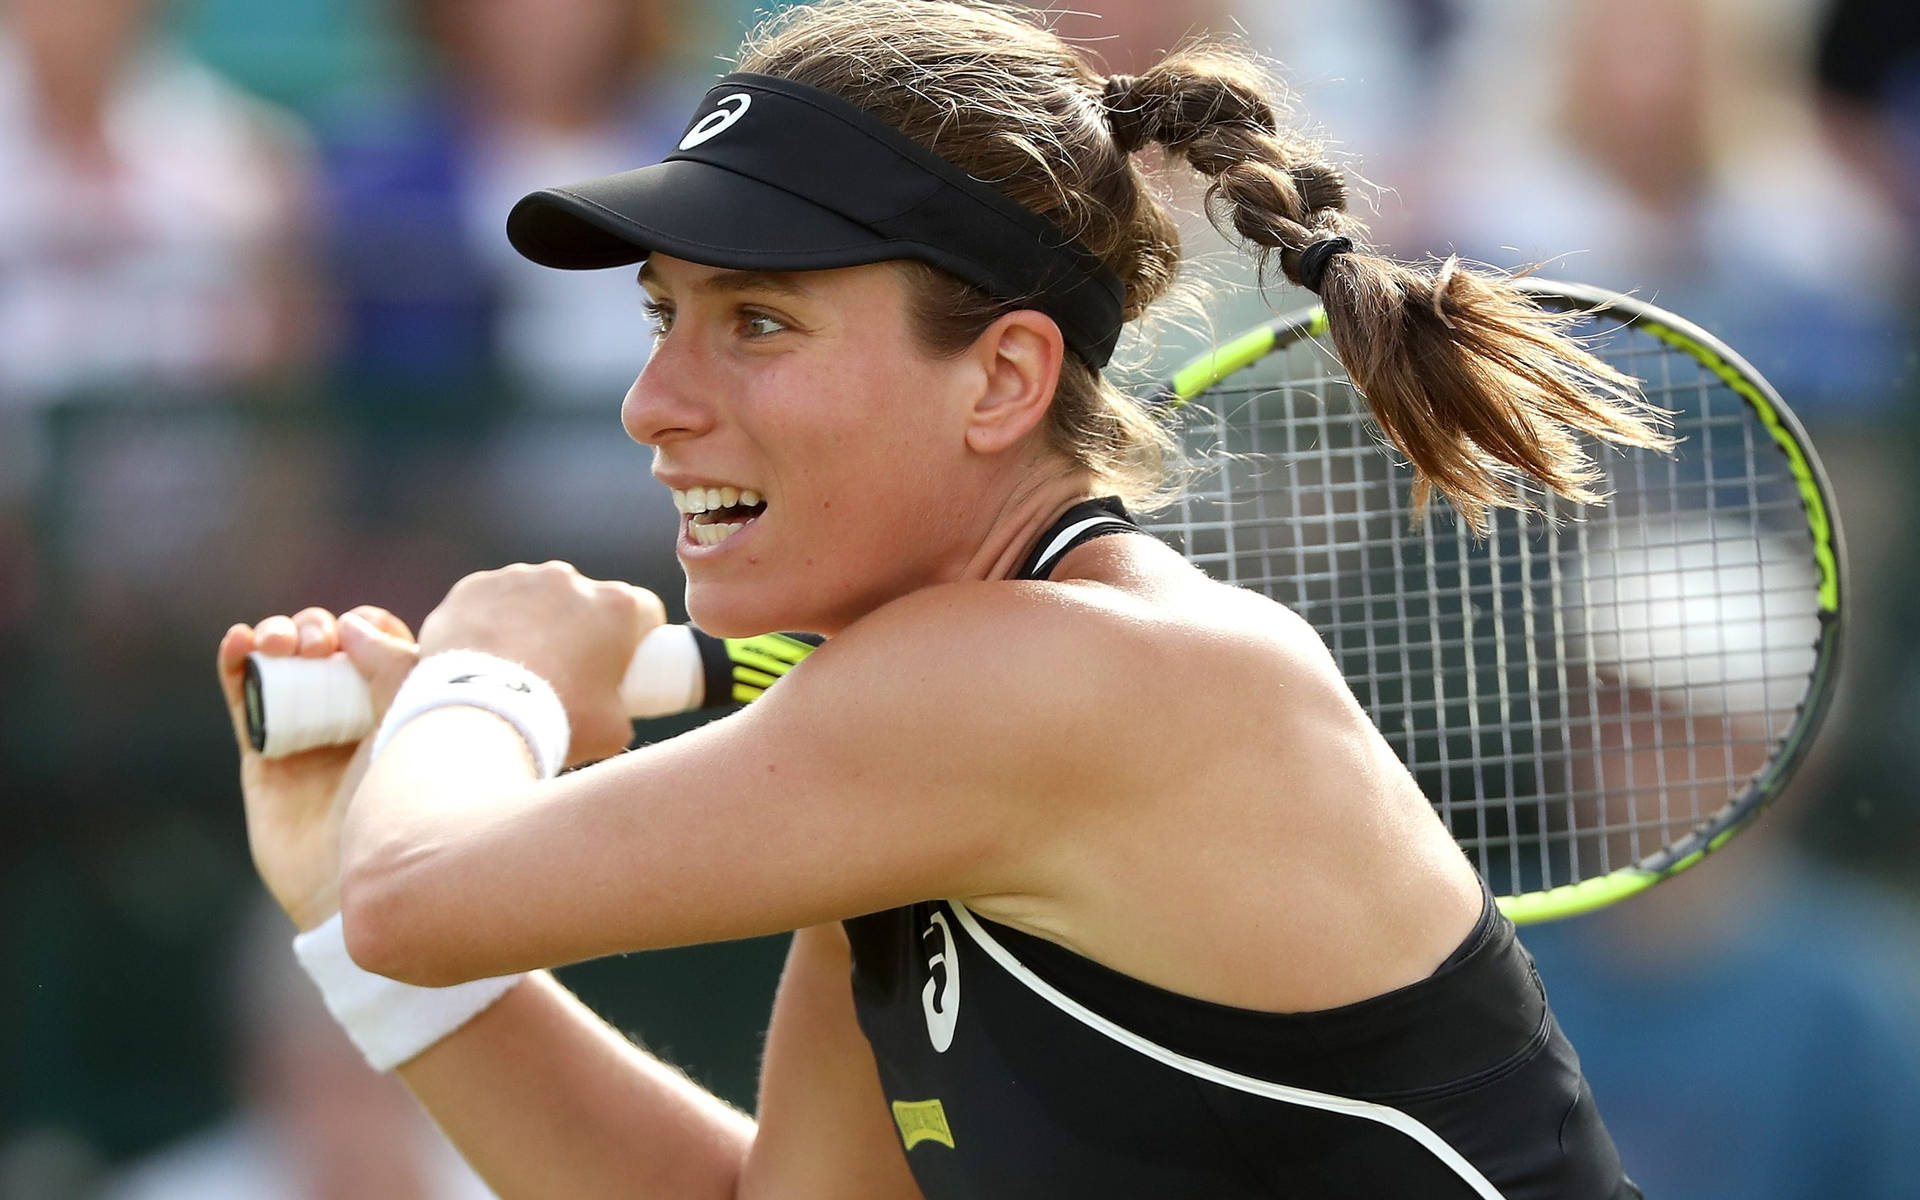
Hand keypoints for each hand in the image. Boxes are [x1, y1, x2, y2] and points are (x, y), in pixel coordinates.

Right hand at [217, 606, 417, 930]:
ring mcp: (307, 738)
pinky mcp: (265, 760)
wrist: (365, 880)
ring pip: (283, 668)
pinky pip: (246, 701)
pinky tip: (238, 642)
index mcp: (399, 707)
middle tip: (314, 643)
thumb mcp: (415, 722)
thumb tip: (354, 625)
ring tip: (277, 642)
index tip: (357, 630)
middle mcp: (352, 719)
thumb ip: (395, 667)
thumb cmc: (407, 803)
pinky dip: (237, 664)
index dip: (363, 626)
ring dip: (275, 637)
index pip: (377, 644)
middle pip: (326, 650)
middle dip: (314, 630)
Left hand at [416, 562, 665, 763]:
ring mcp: (518, 578)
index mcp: (616, 606)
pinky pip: (490, 601)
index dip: (635, 639)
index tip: (621, 664)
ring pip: (535, 598)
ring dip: (533, 623)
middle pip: (585, 601)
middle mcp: (570, 580)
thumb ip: (621, 706)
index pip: (643, 611)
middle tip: (564, 674)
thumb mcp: (614, 730)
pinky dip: (490, 622)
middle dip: (579, 629)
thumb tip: (612, 707)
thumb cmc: (557, 722)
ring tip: (515, 669)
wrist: (479, 718)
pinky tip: (483, 659)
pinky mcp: (474, 586)